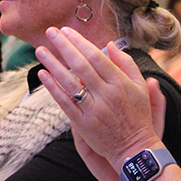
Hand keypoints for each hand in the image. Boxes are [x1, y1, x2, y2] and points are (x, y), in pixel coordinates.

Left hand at [35, 27, 163, 172]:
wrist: (134, 149)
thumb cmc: (138, 115)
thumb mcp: (140, 87)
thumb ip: (126, 64)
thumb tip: (110, 44)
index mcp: (120, 83)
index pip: (96, 57)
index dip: (80, 42)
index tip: (67, 31)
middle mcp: (106, 95)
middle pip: (81, 66)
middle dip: (64, 46)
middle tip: (50, 32)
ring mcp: (93, 110)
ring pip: (69, 83)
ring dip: (53, 64)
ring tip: (40, 50)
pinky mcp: (82, 124)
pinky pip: (64, 102)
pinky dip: (52, 87)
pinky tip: (43, 74)